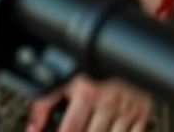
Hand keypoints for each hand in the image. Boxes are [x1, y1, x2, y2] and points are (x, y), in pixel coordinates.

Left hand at [27, 75, 151, 131]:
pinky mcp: (141, 116)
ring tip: (89, 130)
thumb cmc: (90, 63)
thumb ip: (44, 103)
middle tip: (74, 129)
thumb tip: (32, 128)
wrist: (123, 49)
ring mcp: (126, 111)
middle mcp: (107, 103)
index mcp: (85, 93)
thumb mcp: (64, 77)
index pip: (70, 130)